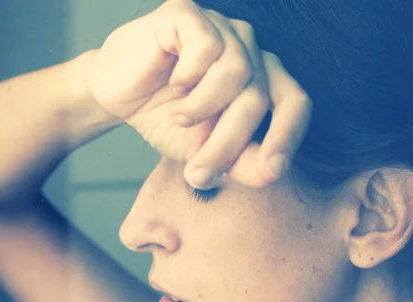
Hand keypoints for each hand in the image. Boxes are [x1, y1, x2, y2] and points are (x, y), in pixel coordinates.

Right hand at [86, 0, 311, 188]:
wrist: (117, 95)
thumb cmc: (166, 118)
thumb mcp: (207, 151)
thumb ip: (242, 163)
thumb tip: (271, 175)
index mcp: (262, 78)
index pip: (295, 103)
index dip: (288, 137)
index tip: (273, 172)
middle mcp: (248, 48)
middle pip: (258, 98)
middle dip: (227, 143)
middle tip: (198, 172)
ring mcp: (221, 27)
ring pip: (237, 72)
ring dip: (203, 109)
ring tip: (181, 119)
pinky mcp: (189, 14)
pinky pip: (205, 46)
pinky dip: (188, 78)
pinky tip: (175, 85)